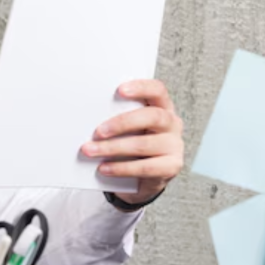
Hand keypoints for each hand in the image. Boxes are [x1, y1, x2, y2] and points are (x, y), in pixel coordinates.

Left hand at [80, 79, 184, 207]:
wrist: (147, 176)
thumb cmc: (134, 145)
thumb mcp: (129, 128)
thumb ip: (119, 117)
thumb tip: (89, 118)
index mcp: (163, 106)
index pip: (158, 90)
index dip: (141, 88)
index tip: (120, 90)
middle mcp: (172, 123)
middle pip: (152, 116)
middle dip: (122, 123)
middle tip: (98, 132)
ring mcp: (175, 145)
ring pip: (144, 144)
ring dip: (113, 148)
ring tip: (91, 151)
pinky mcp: (172, 166)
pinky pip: (145, 167)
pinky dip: (121, 168)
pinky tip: (104, 168)